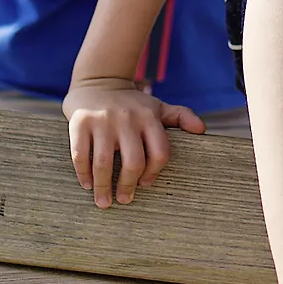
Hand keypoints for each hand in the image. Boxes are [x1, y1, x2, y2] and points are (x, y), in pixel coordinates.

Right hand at [64, 77, 205, 207]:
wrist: (98, 81)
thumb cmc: (132, 103)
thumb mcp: (157, 107)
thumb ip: (181, 117)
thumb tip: (202, 130)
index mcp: (149, 117)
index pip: (159, 153)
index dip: (153, 173)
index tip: (145, 185)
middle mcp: (127, 119)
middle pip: (133, 162)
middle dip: (128, 186)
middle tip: (125, 199)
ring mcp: (102, 120)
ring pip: (104, 162)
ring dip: (103, 187)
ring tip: (104, 202)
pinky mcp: (80, 122)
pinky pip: (81, 154)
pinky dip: (84, 173)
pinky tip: (87, 184)